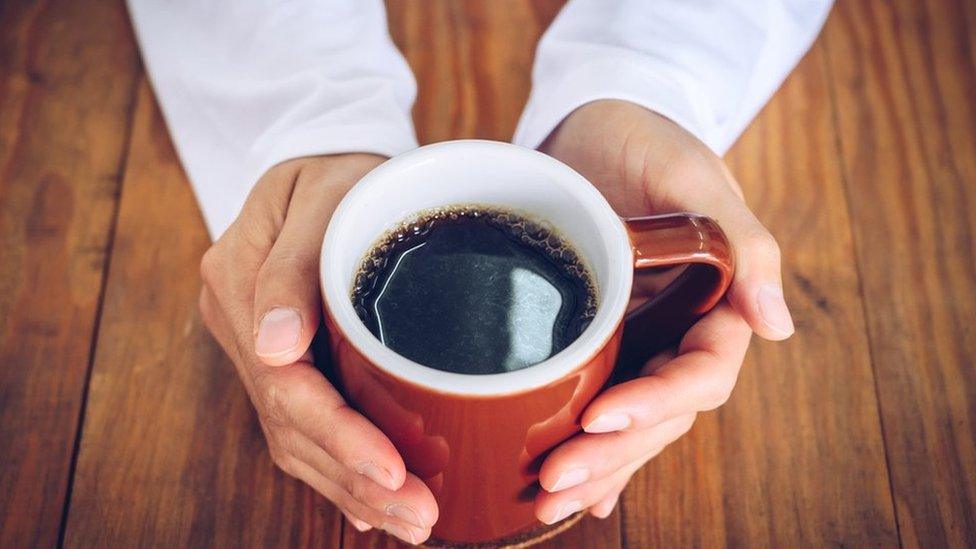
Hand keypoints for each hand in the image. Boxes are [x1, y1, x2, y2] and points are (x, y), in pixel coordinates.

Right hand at [198, 154, 436, 544]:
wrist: (329, 152)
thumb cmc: (340, 167)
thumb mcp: (323, 194)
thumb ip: (292, 268)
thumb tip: (276, 348)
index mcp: (239, 283)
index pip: (286, 384)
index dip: (340, 436)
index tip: (394, 471)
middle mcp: (242, 325)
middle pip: (292, 425)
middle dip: (356, 480)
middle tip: (419, 518)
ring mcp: (259, 344)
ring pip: (296, 438)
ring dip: (352, 487)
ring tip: (410, 522)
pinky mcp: (285, 356)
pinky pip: (304, 424)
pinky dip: (339, 468)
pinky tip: (373, 502)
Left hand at [534, 100, 794, 522]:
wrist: (595, 127)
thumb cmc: (647, 139)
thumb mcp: (692, 174)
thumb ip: (741, 243)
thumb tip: (777, 325)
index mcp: (718, 302)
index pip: (701, 373)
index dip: (656, 402)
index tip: (601, 418)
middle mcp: (682, 332)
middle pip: (661, 414)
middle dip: (614, 453)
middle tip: (556, 479)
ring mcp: (641, 342)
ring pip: (631, 422)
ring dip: (597, 466)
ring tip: (546, 500)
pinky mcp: (601, 342)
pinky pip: (601, 403)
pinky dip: (592, 451)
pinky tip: (570, 492)